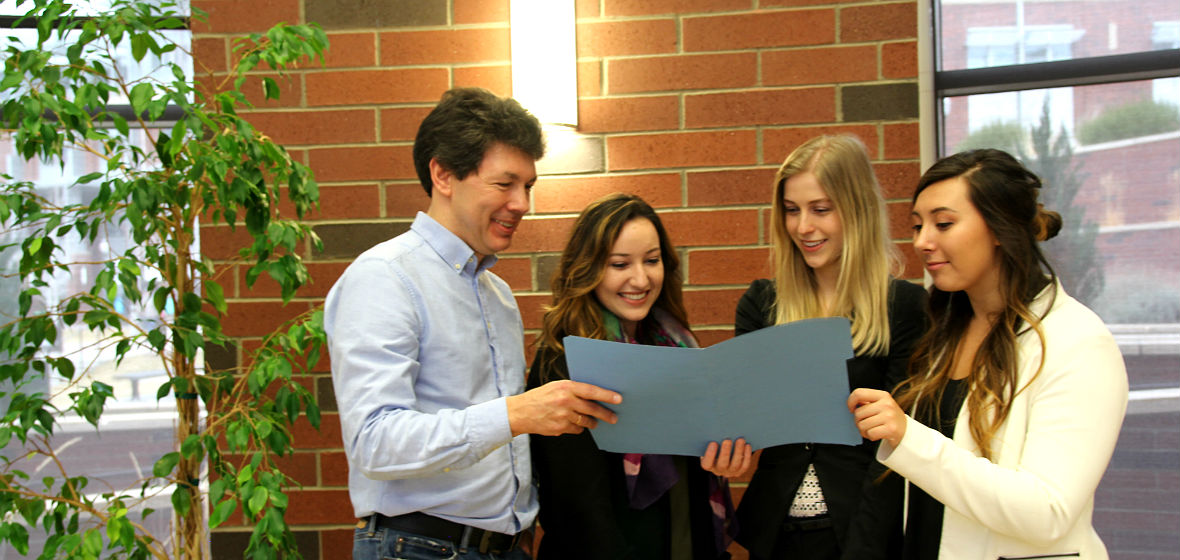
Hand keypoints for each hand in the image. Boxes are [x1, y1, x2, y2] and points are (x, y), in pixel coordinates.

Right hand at [507, 380, 621, 436]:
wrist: (520, 412)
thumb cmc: (540, 397)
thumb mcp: (555, 387)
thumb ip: (573, 390)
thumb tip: (594, 395)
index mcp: (566, 387)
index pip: (591, 391)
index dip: (606, 395)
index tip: (619, 399)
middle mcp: (565, 401)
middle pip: (592, 409)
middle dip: (605, 414)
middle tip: (614, 417)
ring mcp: (562, 416)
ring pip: (586, 421)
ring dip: (592, 422)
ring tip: (594, 422)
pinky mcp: (559, 428)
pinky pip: (576, 430)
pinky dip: (578, 428)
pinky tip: (573, 424)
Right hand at [700, 438, 752, 477]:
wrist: (724, 453)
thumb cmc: (715, 445)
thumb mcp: (709, 445)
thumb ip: (710, 440)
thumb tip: (713, 429)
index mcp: (708, 465)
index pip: (707, 464)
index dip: (710, 454)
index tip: (713, 442)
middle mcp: (719, 470)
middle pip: (722, 464)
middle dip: (725, 452)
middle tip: (727, 440)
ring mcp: (730, 472)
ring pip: (735, 465)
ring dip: (738, 451)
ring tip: (740, 439)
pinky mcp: (740, 471)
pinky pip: (745, 465)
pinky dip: (747, 455)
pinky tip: (747, 445)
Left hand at [847, 388, 907, 447]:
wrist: (906, 431)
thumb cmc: (889, 417)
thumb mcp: (881, 404)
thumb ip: (867, 402)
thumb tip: (851, 404)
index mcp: (883, 395)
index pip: (859, 393)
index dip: (850, 402)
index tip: (851, 409)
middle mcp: (886, 404)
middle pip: (858, 413)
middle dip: (858, 421)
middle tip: (865, 423)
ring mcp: (889, 416)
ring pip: (862, 425)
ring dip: (863, 430)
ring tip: (871, 429)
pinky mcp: (890, 429)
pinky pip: (870, 433)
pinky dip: (870, 436)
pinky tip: (876, 434)